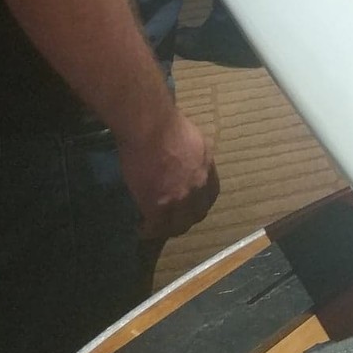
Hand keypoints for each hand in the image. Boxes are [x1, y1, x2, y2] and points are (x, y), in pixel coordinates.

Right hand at [117, 108, 219, 240]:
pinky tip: (141, 229)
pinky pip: (156, 226)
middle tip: (171, 221)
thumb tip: (186, 162)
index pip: (211, 195)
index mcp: (207, 167)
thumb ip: (193, 155)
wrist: (150, 127)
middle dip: (185, 220)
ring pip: (178, 225)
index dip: (200, 204)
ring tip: (155, 229)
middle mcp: (199, 185)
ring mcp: (180, 197)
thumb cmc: (166, 123)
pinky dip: (148, 230)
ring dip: (166, 229)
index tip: (189, 207)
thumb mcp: (192, 138)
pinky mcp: (159, 205)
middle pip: (197, 214)